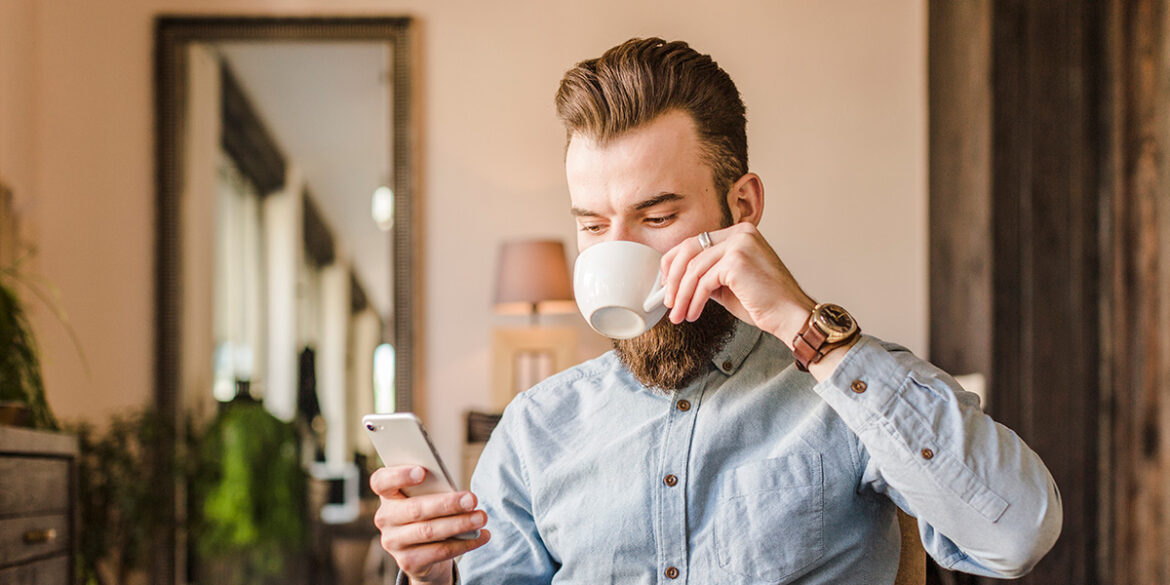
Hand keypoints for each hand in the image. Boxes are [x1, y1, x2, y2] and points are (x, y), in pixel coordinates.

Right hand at [371, 465, 490, 584]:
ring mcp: (393, 542)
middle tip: (472, 499)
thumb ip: (434, 488)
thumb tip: (459, 491)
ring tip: (481, 517)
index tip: (422, 471)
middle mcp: (385, 518)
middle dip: (447, 504)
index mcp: (387, 494)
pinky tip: (481, 536)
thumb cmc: (430, 510)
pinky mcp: (407, 562)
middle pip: (414, 509)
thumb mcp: (428, 495)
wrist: (425, 551)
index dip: (399, 475)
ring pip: (428, 531)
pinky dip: (464, 543)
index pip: (381, 481)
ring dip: (459, 524)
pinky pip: (439, 552)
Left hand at [659, 222, 815, 343]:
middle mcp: (739, 233)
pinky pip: (704, 282)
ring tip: (679, 314)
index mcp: (739, 233)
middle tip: (668, 302)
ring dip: (682, 296)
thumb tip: (677, 282)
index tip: (666, 284)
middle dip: (673, 279)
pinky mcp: (737, 261)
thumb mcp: (728, 284)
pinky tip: (694, 313)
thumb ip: (707, 275)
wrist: (790, 316)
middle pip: (688, 250)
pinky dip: (694, 300)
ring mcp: (739, 244)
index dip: (674, 263)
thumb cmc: (764, 302)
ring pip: (693, 269)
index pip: (695, 242)